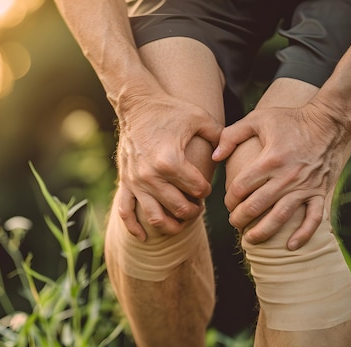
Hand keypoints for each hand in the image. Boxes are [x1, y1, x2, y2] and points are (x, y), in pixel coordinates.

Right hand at [115, 91, 221, 240]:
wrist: (136, 105)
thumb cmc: (170, 110)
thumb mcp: (200, 118)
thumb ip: (220, 137)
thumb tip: (226, 156)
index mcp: (171, 161)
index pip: (197, 190)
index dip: (206, 191)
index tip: (206, 187)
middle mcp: (151, 175)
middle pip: (179, 208)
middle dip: (193, 211)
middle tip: (197, 206)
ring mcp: (135, 181)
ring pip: (155, 217)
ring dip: (171, 225)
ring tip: (180, 220)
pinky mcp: (124, 182)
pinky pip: (125, 212)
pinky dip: (134, 228)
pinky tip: (144, 238)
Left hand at [212, 103, 350, 249]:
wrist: (328, 122)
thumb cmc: (289, 120)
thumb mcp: (257, 119)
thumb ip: (231, 135)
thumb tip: (214, 157)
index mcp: (270, 159)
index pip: (241, 188)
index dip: (229, 199)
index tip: (227, 203)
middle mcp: (287, 176)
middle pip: (256, 206)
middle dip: (240, 219)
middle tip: (234, 223)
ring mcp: (305, 186)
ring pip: (280, 216)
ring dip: (263, 232)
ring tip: (250, 240)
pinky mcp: (320, 192)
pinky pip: (313, 218)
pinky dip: (303, 235)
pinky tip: (290, 246)